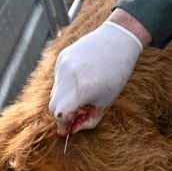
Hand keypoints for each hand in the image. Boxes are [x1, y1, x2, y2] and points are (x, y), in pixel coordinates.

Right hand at [49, 11, 147, 135]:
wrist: (118, 40)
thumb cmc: (116, 74)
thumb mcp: (105, 102)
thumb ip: (88, 120)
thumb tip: (72, 130)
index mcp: (82, 88)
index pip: (60, 114)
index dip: (62, 124)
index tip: (67, 130)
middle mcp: (68, 75)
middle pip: (53, 105)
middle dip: (62, 114)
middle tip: (75, 116)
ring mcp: (62, 65)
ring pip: (55, 92)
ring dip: (65, 98)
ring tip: (83, 94)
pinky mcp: (61, 57)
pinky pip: (58, 79)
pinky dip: (66, 85)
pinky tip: (82, 78)